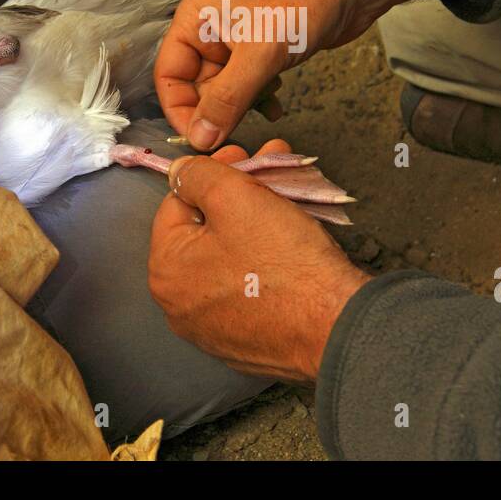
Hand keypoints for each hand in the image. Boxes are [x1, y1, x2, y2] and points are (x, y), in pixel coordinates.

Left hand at [149, 140, 371, 382]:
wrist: (335, 325)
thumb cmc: (283, 261)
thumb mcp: (234, 197)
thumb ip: (197, 175)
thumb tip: (180, 171)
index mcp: (166, 272)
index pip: (178, 202)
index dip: (213, 173)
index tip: (243, 157)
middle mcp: (178, 307)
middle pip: (204, 231)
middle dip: (236, 195)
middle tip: (267, 174)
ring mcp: (211, 329)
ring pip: (227, 258)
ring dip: (251, 225)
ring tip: (284, 201)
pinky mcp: (244, 343)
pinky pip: (245, 289)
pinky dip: (262, 263)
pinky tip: (286, 245)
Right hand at [154, 0, 356, 152]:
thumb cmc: (302, 0)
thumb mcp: (259, 56)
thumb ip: (226, 100)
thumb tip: (200, 137)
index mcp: (196, 19)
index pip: (169, 74)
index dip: (181, 110)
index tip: (200, 140)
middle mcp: (211, 27)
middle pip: (197, 84)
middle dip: (217, 111)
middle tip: (237, 133)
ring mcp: (237, 38)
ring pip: (225, 88)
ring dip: (242, 106)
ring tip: (264, 111)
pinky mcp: (262, 47)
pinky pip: (248, 83)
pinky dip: (260, 97)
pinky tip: (276, 104)